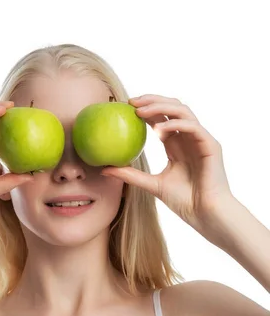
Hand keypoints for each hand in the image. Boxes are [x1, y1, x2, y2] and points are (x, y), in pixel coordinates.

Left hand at [101, 94, 233, 230]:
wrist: (206, 214)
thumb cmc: (184, 202)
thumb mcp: (152, 185)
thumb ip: (130, 175)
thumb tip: (104, 168)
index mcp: (177, 145)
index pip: (162, 118)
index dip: (146, 108)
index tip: (126, 107)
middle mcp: (189, 138)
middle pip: (172, 107)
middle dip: (152, 100)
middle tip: (131, 102)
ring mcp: (201, 139)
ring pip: (183, 111)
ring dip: (162, 107)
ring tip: (141, 111)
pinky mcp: (211, 145)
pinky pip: (193, 127)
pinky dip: (175, 125)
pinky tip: (158, 130)